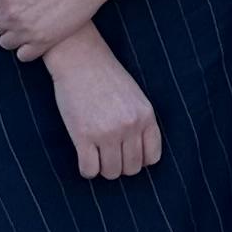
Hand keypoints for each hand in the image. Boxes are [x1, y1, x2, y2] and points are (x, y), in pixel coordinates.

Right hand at [46, 26, 164, 180]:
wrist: (79, 59)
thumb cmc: (106, 77)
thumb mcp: (135, 96)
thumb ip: (140, 123)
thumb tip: (140, 157)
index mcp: (146, 115)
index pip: (151, 157)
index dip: (139, 160)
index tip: (127, 154)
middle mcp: (130, 126)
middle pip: (131, 168)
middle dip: (119, 165)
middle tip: (108, 153)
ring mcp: (107, 132)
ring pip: (110, 172)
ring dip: (103, 168)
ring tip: (96, 153)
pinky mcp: (83, 136)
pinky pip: (89, 170)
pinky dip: (87, 169)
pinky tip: (84, 156)